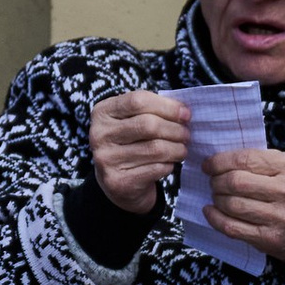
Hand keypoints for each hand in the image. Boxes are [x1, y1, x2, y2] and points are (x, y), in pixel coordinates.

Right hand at [90, 88, 191, 211]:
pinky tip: (169, 163)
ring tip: (182, 149)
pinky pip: (156, 168)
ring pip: (155, 148)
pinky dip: (169, 165)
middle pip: (148, 125)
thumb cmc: (131, 144)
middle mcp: (98, 134)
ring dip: (177, 148)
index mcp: (102, 112)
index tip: (186, 114)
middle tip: (186, 135)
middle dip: (175, 129)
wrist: (118, 184)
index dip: (167, 106)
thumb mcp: (134, 120)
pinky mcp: (117, 182)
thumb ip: (153, 110)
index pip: (138, 101)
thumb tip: (184, 111)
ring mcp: (106, 159)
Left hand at [202, 148, 284, 260]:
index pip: (247, 159)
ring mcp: (279, 217)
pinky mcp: (270, 238)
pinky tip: (211, 211)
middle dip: (217, 181)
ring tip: (217, 196)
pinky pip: (232, 227)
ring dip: (217, 199)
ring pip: (232, 204)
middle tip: (213, 181)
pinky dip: (215, 218)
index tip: (209, 165)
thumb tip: (224, 160)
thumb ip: (264, 161)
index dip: (221, 161)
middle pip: (236, 182)